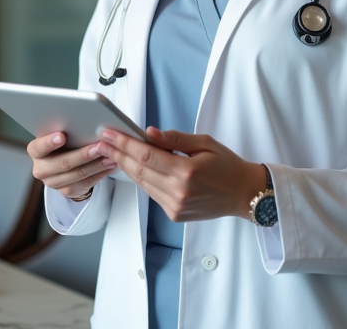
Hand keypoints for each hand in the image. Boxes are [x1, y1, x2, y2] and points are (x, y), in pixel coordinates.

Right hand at [27, 131, 116, 200]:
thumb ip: (65, 130)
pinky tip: (110, 165)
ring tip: (110, 156)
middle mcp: (41, 168)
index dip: (49, 142)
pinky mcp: (66, 191)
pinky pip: (86, 183)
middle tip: (99, 146)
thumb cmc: (62, 144)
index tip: (62, 136)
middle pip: (63, 163)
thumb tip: (84, 122)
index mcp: (35, 150)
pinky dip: (100, 173)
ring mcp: (53, 182)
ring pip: (78, 174)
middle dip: (83, 155)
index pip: (39, 146)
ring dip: (96, 164)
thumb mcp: (59, 135)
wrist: (63, 165)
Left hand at [98, 127, 264, 221]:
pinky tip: (132, 166)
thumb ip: (174, 139)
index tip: (109, 133)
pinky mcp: (174, 213)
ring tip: (111, 151)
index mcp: (186, 172)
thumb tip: (148, 133)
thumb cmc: (228, 166)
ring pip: (142, 183)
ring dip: (125, 166)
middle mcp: (178, 192)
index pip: (146, 155)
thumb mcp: (205, 143)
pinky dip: (140, 178)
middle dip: (118, 153)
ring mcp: (175, 206)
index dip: (124, 143)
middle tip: (102, 140)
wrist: (244, 195)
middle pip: (139, 170)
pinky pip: (151, 193)